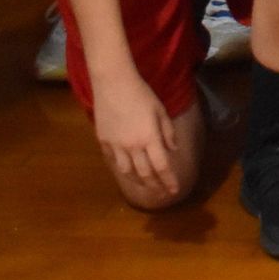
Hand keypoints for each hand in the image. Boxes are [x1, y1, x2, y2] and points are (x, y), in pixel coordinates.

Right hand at [94, 74, 180, 199]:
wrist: (114, 85)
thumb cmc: (142, 94)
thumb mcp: (161, 111)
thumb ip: (167, 132)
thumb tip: (173, 149)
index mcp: (149, 138)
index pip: (161, 166)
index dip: (168, 180)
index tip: (174, 190)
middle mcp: (132, 146)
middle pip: (144, 173)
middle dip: (155, 186)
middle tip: (161, 194)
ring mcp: (116, 146)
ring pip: (127, 172)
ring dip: (138, 182)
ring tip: (146, 187)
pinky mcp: (103, 142)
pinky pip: (114, 162)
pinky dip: (122, 170)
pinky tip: (128, 173)